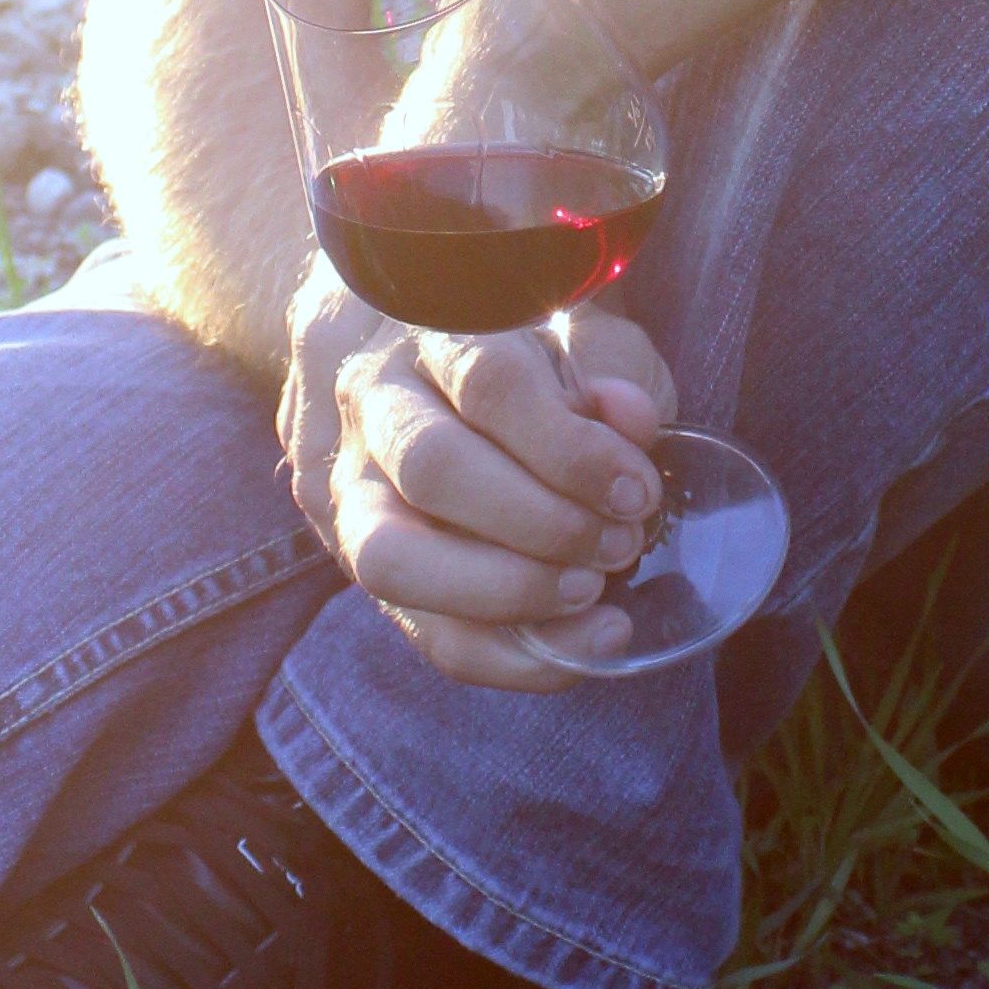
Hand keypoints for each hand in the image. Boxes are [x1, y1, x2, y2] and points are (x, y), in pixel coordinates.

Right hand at [282, 275, 676, 689]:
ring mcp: (353, 492)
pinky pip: (428, 634)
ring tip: (591, 588)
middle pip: (433, 469)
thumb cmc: (524, 355)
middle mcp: (375, 407)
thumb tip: (631, 416)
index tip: (635, 486)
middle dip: (542, 522)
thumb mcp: (577, 332)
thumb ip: (610, 362)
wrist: (421, 372)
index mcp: (433, 334)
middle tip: (620, 540)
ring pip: (393, 558)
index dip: (570, 447)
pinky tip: (582, 644)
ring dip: (507, 590)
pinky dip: (512, 656)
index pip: (489, 384)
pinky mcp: (372, 570)